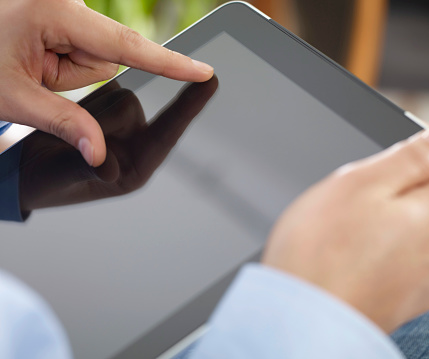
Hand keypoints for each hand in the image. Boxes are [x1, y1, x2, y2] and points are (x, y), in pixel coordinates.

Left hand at [0, 0, 213, 166]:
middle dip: (74, 74)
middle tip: (34, 72)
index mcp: (54, 12)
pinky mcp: (67, 18)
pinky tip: (37, 57)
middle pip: (106, 56)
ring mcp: (68, 10)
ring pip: (95, 58)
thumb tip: (100, 155)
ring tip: (32, 64)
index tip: (202, 70)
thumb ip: (63, 124)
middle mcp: (67, 4)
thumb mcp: (13, 97)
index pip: (126, 46)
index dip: (168, 62)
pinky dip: (66, 63)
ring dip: (68, 71)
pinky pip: (85, 51)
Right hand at [18, 75, 217, 211]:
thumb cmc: (45, 185)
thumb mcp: (61, 179)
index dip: (188, 108)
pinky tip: (71, 119)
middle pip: (133, 107)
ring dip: (90, 107)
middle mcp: (133, 147)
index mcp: (135, 169)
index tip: (210, 82)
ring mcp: (121, 129)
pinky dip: (88, 99)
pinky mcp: (107, 114)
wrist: (23, 171)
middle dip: (102, 114)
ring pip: (118, 95)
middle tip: (77, 132)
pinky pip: (106, 89)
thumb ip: (87, 169)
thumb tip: (110, 167)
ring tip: (65, 135)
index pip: (167, 135)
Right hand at [262, 127, 428, 332]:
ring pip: (414, 229)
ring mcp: (426, 281)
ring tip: (347, 230)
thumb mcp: (362, 182)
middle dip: (400, 186)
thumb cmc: (321, 251)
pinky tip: (349, 256)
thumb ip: (413, 156)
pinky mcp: (403, 300)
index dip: (425, 146)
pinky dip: (380, 250)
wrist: (300, 320)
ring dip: (388, 219)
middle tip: (356, 196)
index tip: (391, 155)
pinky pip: (400, 260)